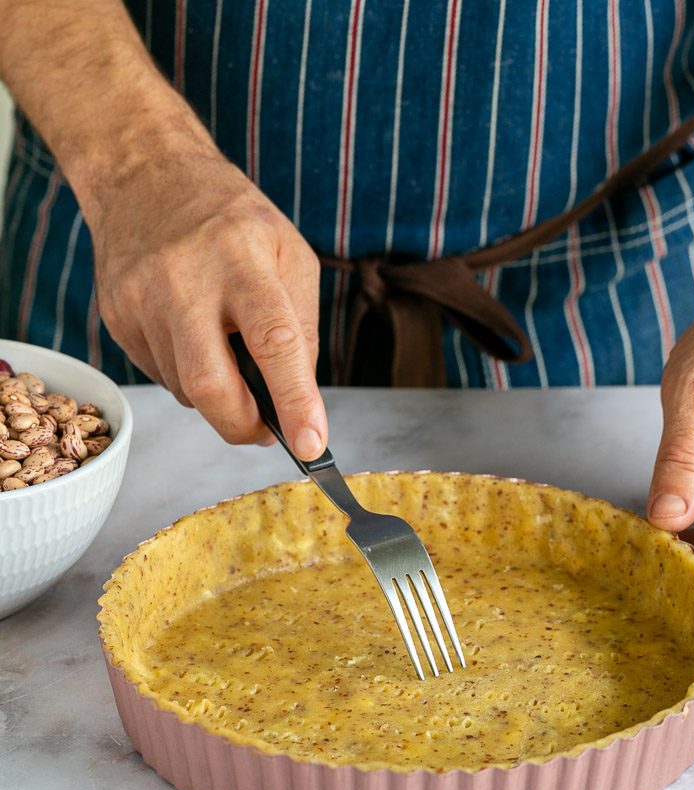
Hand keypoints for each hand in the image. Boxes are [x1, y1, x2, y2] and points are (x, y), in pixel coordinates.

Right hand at [90, 140, 325, 456]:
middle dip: (243, 426)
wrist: (145, 174)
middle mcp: (185, 280)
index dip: (295, 401)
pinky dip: (188, 376)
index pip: (274, 342)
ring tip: (227, 351)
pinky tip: (194, 338)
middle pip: (211, 386)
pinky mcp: (116, 317)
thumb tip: (297, 400)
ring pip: (186, 390)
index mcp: (243, 258)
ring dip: (218, 395)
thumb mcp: (290, 256)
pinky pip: (161, 376)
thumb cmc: (232, 220)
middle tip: (266, 430)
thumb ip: (300, 329)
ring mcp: (141, 300)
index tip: (311, 445)